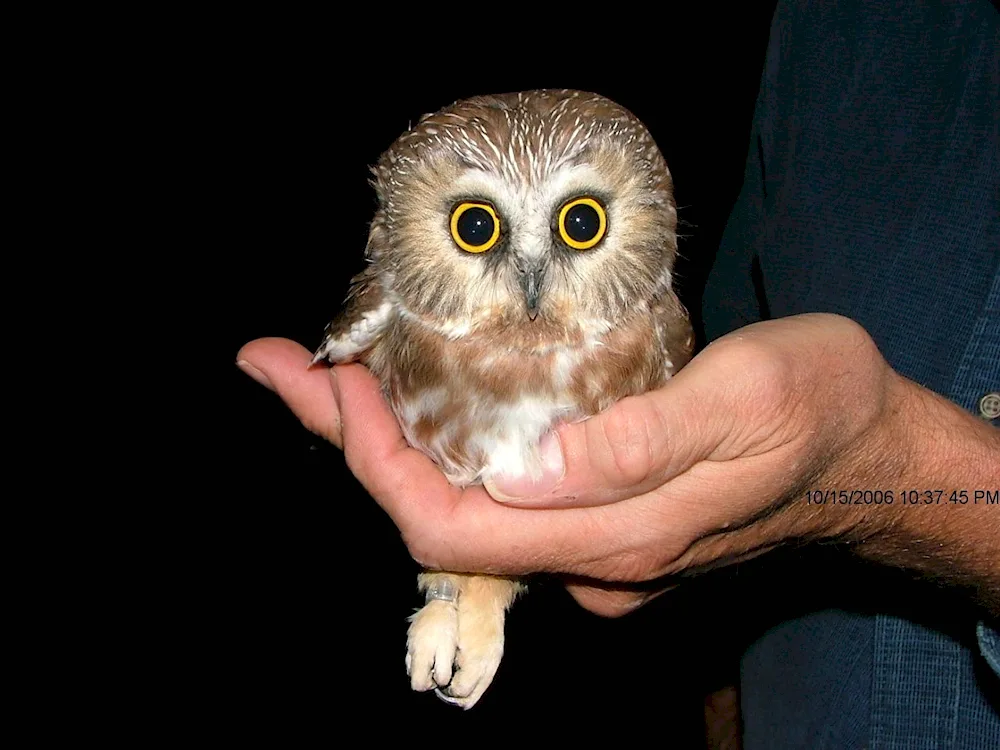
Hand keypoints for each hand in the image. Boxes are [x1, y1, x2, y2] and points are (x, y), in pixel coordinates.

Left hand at [238, 313, 999, 616]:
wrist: (874, 454)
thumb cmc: (823, 413)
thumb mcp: (750, 399)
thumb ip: (642, 444)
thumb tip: (529, 470)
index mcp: (617, 531)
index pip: (450, 525)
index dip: (375, 462)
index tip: (333, 382)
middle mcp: (592, 552)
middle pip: (435, 517)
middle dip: (354, 442)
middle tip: (292, 363)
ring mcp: (595, 540)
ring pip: (462, 504)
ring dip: (390, 440)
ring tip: (334, 370)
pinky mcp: (604, 513)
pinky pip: (497, 490)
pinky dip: (444, 443)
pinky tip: (423, 397)